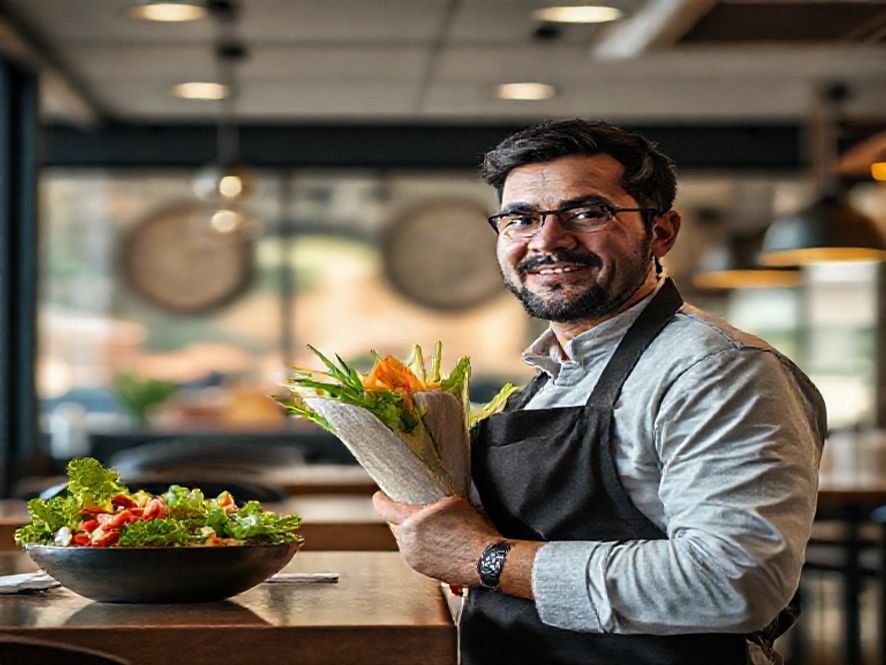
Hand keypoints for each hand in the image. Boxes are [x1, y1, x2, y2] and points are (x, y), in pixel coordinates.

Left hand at [372, 492, 501, 585]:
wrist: (485, 559)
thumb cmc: (473, 529)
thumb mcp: (452, 502)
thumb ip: (431, 502)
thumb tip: (425, 502)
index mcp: (412, 522)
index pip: (385, 508)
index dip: (381, 500)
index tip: (380, 496)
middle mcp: (408, 542)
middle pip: (396, 525)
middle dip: (403, 518)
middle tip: (417, 512)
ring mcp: (413, 558)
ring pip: (405, 540)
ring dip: (413, 534)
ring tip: (433, 530)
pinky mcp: (421, 570)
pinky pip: (414, 553)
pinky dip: (420, 547)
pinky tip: (437, 543)